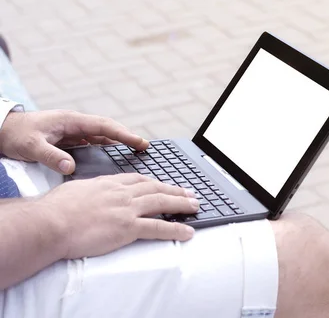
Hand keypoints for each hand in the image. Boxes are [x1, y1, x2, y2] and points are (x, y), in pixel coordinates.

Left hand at [0, 110, 148, 173]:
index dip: (123, 134)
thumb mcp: (31, 147)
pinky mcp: (68, 137)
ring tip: (134, 150)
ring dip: (117, 141)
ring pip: (101, 134)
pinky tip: (112, 153)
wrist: (0, 129)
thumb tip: (70, 168)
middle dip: (126, 136)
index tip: (139, 142)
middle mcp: (75, 123)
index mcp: (71, 121)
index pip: (103, 126)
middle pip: (107, 129)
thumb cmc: (15, 135)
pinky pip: (92, 141)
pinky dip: (105, 145)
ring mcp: (72, 130)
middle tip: (144, 146)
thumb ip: (51, 156)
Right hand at [39, 173, 198, 258]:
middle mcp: (122, 193)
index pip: (139, 180)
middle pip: (156, 188)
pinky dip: (176, 229)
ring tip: (195, 207)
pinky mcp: (128, 228)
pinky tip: (187, 232)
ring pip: (162, 203)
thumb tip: (91, 194)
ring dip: (182, 204)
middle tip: (190, 193)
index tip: (165, 184)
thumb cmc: (54, 210)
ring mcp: (127, 209)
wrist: (49, 223)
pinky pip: (158, 228)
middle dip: (175, 190)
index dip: (156, 182)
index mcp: (109, 183)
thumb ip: (90, 190)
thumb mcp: (76, 190)